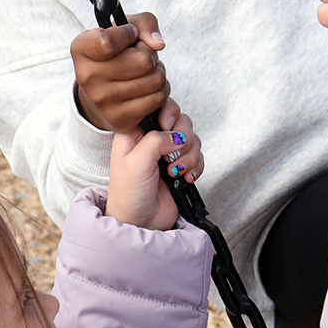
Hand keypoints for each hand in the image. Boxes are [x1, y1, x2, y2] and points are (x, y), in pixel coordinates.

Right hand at [72, 12, 167, 131]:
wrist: (101, 92)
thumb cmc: (117, 53)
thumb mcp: (125, 28)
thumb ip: (145, 23)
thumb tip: (158, 44)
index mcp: (82, 49)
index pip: (108, 41)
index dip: (128, 33)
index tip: (130, 35)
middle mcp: (88, 77)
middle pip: (144, 60)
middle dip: (150, 55)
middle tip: (139, 57)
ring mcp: (103, 101)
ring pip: (156, 80)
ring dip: (158, 73)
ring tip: (144, 73)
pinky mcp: (119, 119)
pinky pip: (158, 100)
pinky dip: (161, 92)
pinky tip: (147, 88)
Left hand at [105, 101, 202, 229]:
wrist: (141, 222)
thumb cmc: (129, 194)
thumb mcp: (135, 161)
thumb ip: (156, 140)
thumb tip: (176, 136)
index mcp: (134, 131)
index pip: (155, 104)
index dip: (167, 112)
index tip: (167, 127)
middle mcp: (152, 138)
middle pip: (180, 119)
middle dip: (182, 137)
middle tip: (172, 156)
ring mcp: (168, 152)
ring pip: (192, 138)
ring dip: (189, 155)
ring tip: (176, 172)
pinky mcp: (181, 165)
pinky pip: (199, 155)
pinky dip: (196, 166)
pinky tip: (185, 178)